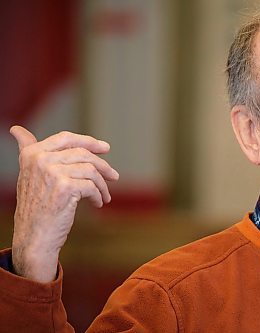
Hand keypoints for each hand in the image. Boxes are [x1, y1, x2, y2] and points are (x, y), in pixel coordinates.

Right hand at [9, 126, 118, 282]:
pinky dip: (99, 195)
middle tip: (114, 175)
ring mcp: (52, 172)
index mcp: (32, 154)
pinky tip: (98, 203)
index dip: (88, 141)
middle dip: (102, 164)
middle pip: (83, 152)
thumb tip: (16, 129)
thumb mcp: (28, 174)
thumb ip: (27, 150)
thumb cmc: (34, 207)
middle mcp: (40, 160)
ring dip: (103, 184)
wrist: (33, 237)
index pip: (66, 138)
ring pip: (91, 170)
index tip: (105, 148)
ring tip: (105, 195)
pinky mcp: (65, 187)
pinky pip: (92, 186)